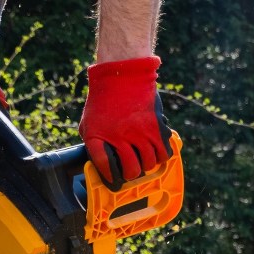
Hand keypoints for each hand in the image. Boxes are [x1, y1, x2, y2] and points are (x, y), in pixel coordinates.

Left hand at [79, 56, 171, 185]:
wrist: (122, 74)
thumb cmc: (104, 100)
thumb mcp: (89, 122)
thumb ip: (93, 143)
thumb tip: (101, 163)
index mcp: (99, 137)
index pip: (105, 168)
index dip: (110, 178)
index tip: (114, 180)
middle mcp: (120, 137)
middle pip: (132, 171)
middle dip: (131, 173)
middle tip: (131, 168)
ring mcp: (140, 132)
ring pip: (149, 164)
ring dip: (146, 164)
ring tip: (143, 157)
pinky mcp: (157, 127)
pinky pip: (164, 152)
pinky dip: (161, 155)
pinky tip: (155, 150)